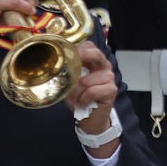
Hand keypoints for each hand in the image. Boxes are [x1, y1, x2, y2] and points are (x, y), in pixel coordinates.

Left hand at [67, 41, 120, 156]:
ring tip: (76, 99)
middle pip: (94, 54)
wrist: (91, 119)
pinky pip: (91, 92)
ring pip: (85, 81)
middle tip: (69, 71)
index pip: (88, 45)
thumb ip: (66, 73)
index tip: (64, 53)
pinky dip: (83, 99)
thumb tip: (54, 66)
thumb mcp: (70, 83)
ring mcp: (110, 77)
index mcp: (94, 60)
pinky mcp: (112, 89)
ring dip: (76, 93)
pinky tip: (83, 103)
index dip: (76, 48)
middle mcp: (104, 65)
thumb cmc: (79, 98)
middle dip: (79, 60)